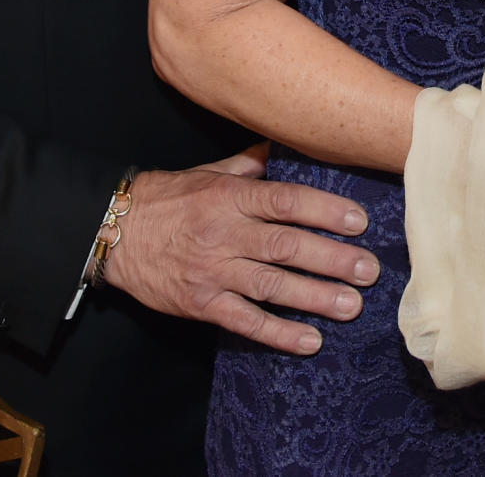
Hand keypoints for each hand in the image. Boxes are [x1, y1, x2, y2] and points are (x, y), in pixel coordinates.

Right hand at [103, 147, 379, 354]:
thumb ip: (249, 165)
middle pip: (286, 246)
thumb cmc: (168, 198)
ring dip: (315, 297)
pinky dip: (278, 333)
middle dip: (332, 258)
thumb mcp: (208, 172)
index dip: (324, 210)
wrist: (116, 233)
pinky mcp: (202, 303)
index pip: (284, 201)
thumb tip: (285, 144)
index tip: (359, 221)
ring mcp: (213, 271)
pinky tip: (310, 340)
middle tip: (369, 269)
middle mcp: (224, 233)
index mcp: (229, 196)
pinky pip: (245, 321)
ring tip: (352, 305)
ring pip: (271, 285)